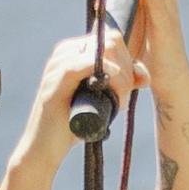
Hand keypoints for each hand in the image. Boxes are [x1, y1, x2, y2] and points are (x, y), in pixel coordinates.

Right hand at [3, 12, 132, 189]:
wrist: (43, 151)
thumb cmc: (71, 127)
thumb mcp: (101, 102)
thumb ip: (121, 86)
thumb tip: (145, 77)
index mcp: (73, 51)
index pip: (112, 39)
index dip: (128, 60)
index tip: (132, 86)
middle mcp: (64, 52)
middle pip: (111, 42)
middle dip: (127, 69)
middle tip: (123, 99)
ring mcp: (57, 65)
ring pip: (102, 52)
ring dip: (120, 77)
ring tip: (118, 103)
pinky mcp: (54, 82)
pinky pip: (84, 64)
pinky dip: (104, 72)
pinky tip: (112, 86)